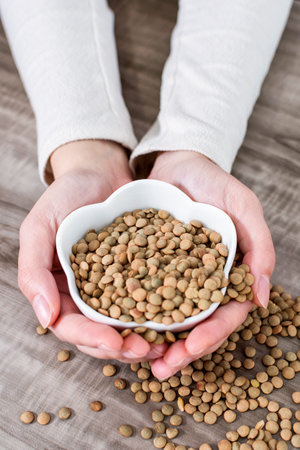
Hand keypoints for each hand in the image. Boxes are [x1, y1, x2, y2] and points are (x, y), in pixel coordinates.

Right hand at [18, 140, 166, 361]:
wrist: (100, 171)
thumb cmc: (65, 195)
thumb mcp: (40, 225)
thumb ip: (34, 270)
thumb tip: (46, 318)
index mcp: (59, 289)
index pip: (71, 325)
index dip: (91, 338)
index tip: (114, 343)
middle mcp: (87, 294)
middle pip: (101, 332)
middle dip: (122, 346)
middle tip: (146, 350)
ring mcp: (114, 286)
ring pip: (127, 322)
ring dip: (143, 337)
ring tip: (165, 343)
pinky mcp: (139, 273)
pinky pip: (149, 297)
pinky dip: (160, 311)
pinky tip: (177, 317)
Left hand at [148, 150, 274, 378]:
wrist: (178, 162)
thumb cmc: (215, 182)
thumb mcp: (243, 206)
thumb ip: (259, 246)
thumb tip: (261, 298)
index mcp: (228, 274)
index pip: (225, 314)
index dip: (212, 334)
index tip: (192, 347)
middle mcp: (202, 281)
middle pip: (195, 324)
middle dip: (181, 349)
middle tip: (162, 369)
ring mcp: (175, 276)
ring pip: (168, 316)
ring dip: (157, 339)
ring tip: (137, 356)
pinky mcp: (151, 266)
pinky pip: (143, 293)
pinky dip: (136, 311)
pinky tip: (121, 324)